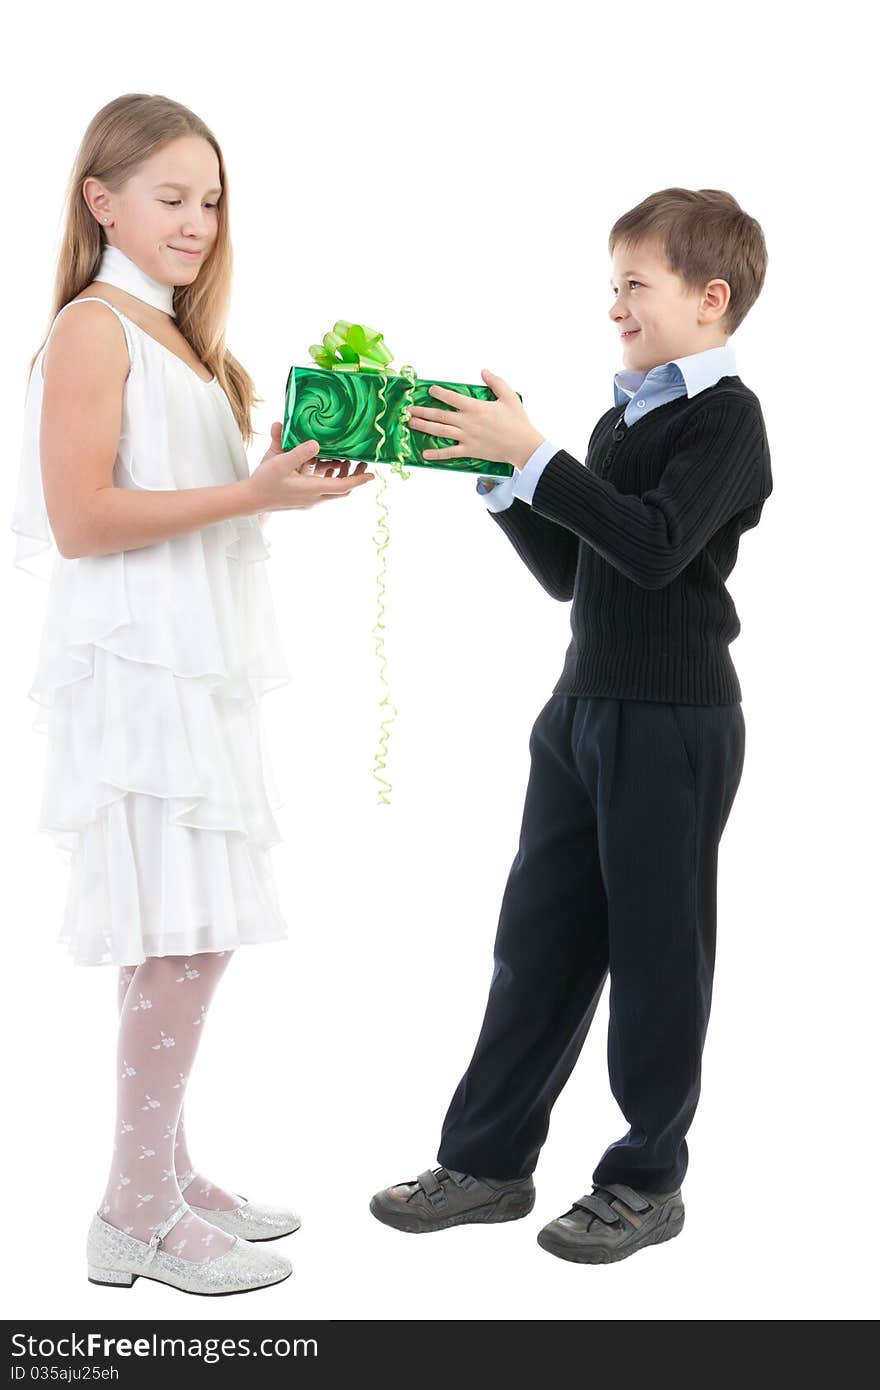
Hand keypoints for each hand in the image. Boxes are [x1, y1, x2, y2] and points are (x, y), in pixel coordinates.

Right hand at [247, 423, 373, 514]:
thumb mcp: (279, 463)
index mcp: (313, 490)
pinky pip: (322, 489)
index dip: (359, 480)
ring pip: (332, 490)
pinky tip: (323, 465)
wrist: (250, 500)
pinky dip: (327, 478)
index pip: (343, 486)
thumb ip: (299, 452)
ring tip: (342, 460)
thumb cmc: (264, 482)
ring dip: (339, 476)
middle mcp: (314, 497)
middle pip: (342, 489)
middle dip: (353, 476)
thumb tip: (316, 444)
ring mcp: (308, 500)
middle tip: (359, 462)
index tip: (372, 474)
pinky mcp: (302, 499)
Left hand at [407, 369, 544, 470]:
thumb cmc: (517, 420)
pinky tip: (424, 454)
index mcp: (475, 407)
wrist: (523, 445)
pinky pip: (450, 452)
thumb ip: (495, 382)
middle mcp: (467, 422)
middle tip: (409, 410)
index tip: (430, 390)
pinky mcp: (469, 451)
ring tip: (411, 424)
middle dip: (423, 412)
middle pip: (440, 415)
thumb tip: (483, 371)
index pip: (452, 397)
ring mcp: (466, 437)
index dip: (439, 393)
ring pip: (440, 431)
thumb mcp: (509, 396)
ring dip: (424, 427)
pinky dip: (436, 454)